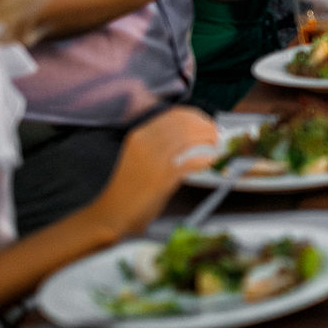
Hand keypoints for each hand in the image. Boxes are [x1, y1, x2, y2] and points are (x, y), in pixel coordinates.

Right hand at [87, 107, 218, 237]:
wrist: (112, 212)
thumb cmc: (129, 187)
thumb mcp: (140, 155)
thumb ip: (162, 143)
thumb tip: (191, 137)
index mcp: (140, 134)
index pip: (175, 114)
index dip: (196, 116)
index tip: (206, 123)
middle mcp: (146, 141)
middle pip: (186, 123)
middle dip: (206, 127)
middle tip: (215, 135)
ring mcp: (154, 158)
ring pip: (190, 138)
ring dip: (208, 141)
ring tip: (215, 148)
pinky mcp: (163, 176)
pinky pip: (192, 160)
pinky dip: (205, 159)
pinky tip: (209, 162)